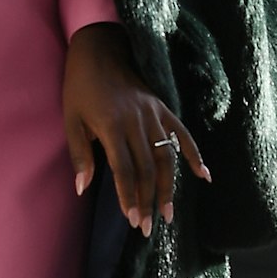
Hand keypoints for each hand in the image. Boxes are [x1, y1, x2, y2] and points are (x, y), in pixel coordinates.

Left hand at [63, 21, 209, 236]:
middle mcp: (136, 121)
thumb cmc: (79, 87)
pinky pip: (182, 134)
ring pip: (166, 157)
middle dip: (148, 200)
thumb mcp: (71, 120)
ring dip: (169, 187)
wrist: (99, 49)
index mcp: (111, 125)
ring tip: (169, 214)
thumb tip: (82, 189)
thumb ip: (80, 155)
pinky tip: (205, 176)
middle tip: (148, 228)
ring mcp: (153, 114)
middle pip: (148, 169)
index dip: (129, 197)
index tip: (132, 220)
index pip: (125, 170)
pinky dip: (194, 155)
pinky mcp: (162, 108)